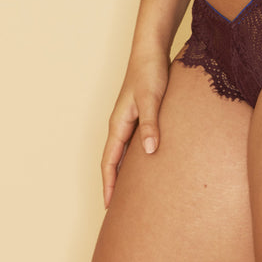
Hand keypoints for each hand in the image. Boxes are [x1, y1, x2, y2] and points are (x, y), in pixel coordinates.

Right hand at [100, 50, 170, 206]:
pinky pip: (133, 144)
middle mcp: (120, 125)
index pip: (109, 162)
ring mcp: (129, 120)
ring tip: (131, 195)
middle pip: (113, 162)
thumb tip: (148, 152)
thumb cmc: (150, 72)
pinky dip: (135, 159)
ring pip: (123, 154)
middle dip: (113, 185)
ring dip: (123, 174)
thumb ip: (150, 124)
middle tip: (119, 211)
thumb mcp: (152, 99)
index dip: (109, 185)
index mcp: (118, 124)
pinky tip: (146, 166)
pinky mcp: (139, 115)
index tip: (109, 207)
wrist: (151, 50)